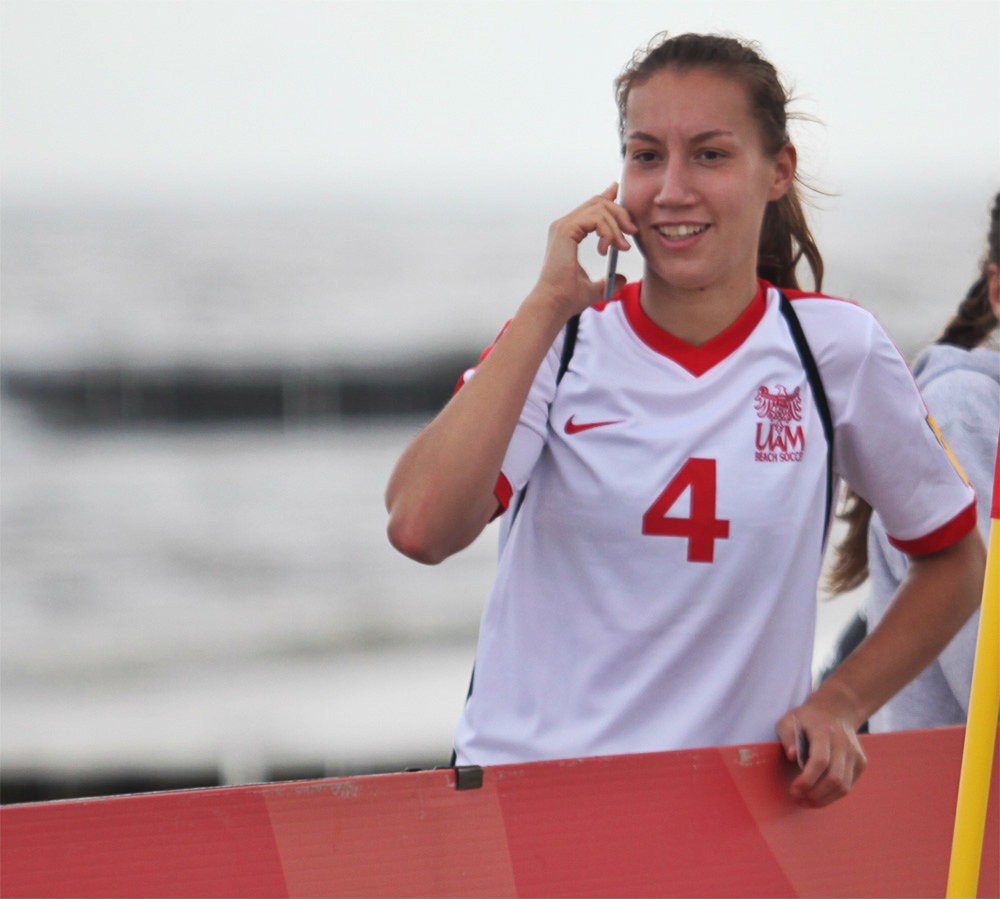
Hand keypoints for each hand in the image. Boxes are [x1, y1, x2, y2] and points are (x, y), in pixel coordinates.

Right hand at [533, 183, 636, 317]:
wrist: (555, 304)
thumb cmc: (568, 299)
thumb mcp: (595, 289)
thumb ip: (608, 281)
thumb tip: (622, 278)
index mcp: (568, 234)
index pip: (591, 207)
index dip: (608, 197)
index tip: (619, 193)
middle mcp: (564, 226)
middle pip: (598, 202)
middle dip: (620, 212)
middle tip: (632, 230)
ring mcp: (563, 226)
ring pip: (599, 208)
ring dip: (617, 226)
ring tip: (622, 247)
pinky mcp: (566, 230)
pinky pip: (596, 218)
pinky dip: (608, 231)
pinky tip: (607, 249)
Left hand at [776, 687, 867, 806]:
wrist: (836, 710)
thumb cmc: (807, 718)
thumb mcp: (789, 720)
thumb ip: (787, 736)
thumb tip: (792, 756)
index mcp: (824, 732)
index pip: (820, 761)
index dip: (807, 779)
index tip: (794, 789)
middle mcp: (844, 743)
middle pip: (834, 778)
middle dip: (816, 794)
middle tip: (799, 798)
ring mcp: (855, 754)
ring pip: (844, 786)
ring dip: (825, 799)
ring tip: (808, 801)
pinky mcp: (861, 763)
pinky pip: (848, 785)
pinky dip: (834, 794)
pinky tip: (820, 794)